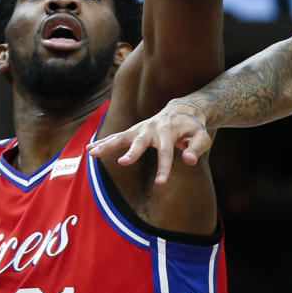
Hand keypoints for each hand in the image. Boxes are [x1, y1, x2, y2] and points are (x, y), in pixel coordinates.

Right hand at [88, 100, 213, 184]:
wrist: (183, 109)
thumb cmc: (193, 127)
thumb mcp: (202, 137)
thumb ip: (196, 148)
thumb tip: (189, 161)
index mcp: (169, 130)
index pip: (166, 152)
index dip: (163, 167)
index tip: (160, 183)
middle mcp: (152, 128)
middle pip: (139, 141)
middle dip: (132, 152)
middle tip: (123, 163)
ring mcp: (141, 128)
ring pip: (121, 136)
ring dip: (107, 144)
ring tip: (92, 152)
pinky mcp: (134, 130)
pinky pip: (116, 136)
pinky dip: (103, 141)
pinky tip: (89, 149)